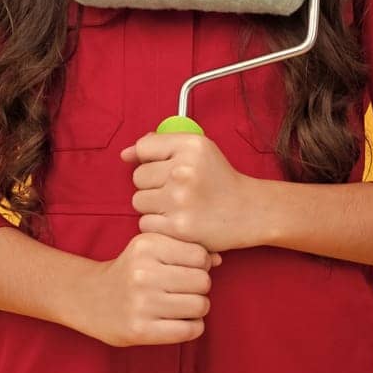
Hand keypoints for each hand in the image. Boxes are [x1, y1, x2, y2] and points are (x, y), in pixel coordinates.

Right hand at [71, 232, 220, 347]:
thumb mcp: (151, 248)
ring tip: (182, 305)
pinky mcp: (141, 330)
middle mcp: (143, 272)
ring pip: (200, 306)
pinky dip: (192, 327)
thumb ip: (185, 247)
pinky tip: (180, 321)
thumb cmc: (131, 270)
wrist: (91, 298)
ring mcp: (141, 303)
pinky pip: (190, 330)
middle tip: (186, 290)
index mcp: (146, 245)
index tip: (188, 269)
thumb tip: (219, 259)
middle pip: (203, 281)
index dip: (201, 264)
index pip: (200, 255)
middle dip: (201, 287)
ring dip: (198, 308)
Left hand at [120, 132, 262, 252]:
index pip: (144, 148)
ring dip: (153, 206)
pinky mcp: (178, 227)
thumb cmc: (219, 179)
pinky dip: (157, 225)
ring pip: (138, 201)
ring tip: (176, 206)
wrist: (248, 211)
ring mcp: (180, 200)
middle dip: (152, 184)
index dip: (150, 160)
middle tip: (177, 190)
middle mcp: (185, 171)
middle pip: (138, 177)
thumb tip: (125, 154)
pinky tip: (177, 220)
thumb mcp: (197, 150)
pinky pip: (145, 223)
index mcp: (191, 146)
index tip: (164, 168)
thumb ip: (160, 145)